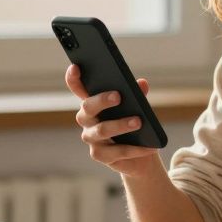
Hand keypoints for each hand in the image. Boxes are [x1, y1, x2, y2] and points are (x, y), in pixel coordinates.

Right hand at [65, 64, 159, 178]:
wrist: (141, 155)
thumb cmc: (135, 124)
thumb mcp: (138, 107)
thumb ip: (138, 94)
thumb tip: (142, 83)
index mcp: (93, 102)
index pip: (78, 88)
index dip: (73, 78)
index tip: (75, 67)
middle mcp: (87, 119)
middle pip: (88, 107)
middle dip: (102, 100)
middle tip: (118, 96)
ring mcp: (91, 138)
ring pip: (101, 130)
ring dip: (121, 125)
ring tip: (139, 121)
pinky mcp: (100, 155)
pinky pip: (115, 152)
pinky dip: (134, 149)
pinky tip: (148, 146)